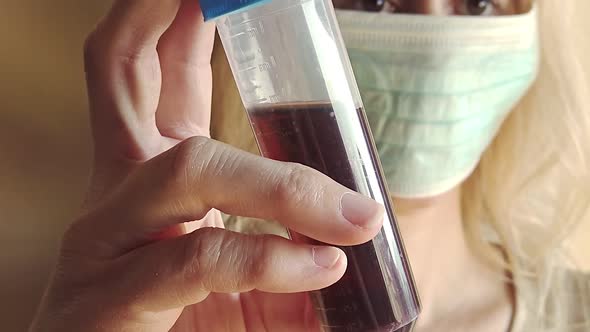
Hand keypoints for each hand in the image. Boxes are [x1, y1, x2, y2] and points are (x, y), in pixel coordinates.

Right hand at [29, 1, 384, 330]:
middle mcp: (118, 190)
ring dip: (283, 185)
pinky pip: (200, 258)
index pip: (152, 72)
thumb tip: (347, 238)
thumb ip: (277, 251)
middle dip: (159, 17)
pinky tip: (319, 268)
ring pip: (189, 168)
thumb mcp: (233, 279)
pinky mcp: (111, 297)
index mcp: (145, 174)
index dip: (174, 20)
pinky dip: (268, 258)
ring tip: (355, 217)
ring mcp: (106, 238)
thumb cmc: (170, 328)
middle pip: (121, 72)